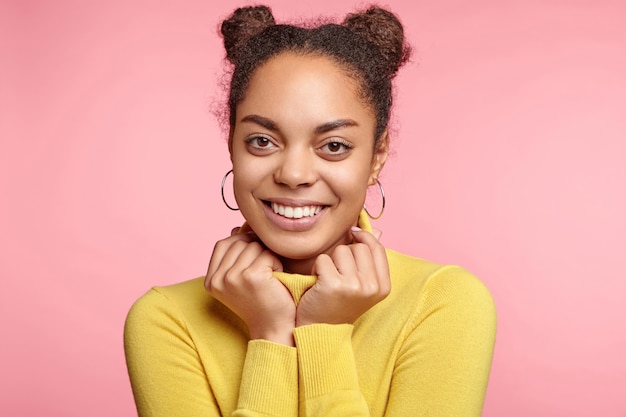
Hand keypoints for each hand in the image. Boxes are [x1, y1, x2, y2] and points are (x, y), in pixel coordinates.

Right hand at [205, 228, 295, 345]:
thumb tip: (236, 228)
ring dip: (268, 257)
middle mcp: (218, 279)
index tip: (255, 253)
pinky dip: (277, 264)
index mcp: (211, 280)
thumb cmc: (261, 302)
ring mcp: (232, 278)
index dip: (241, 241)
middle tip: (266, 269)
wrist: (274, 328)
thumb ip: (234, 255)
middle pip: (239, 242)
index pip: (222, 244)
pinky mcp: (250, 277)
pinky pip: (267, 254)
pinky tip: (276, 279)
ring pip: (254, 246)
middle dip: (256, 249)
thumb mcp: (240, 279)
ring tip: (270, 276)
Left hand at [296, 227, 389, 326]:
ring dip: (330, 261)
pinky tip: (317, 283)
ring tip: (328, 278)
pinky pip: (323, 259)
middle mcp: (371, 286)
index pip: (378, 248)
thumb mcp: (363, 286)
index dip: (365, 237)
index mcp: (383, 287)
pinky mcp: (333, 285)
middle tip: (337, 272)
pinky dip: (317, 268)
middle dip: (345, 254)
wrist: (319, 331)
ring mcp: (353, 286)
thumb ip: (371, 260)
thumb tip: (378, 232)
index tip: (353, 234)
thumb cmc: (339, 305)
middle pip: (359, 247)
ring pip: (342, 250)